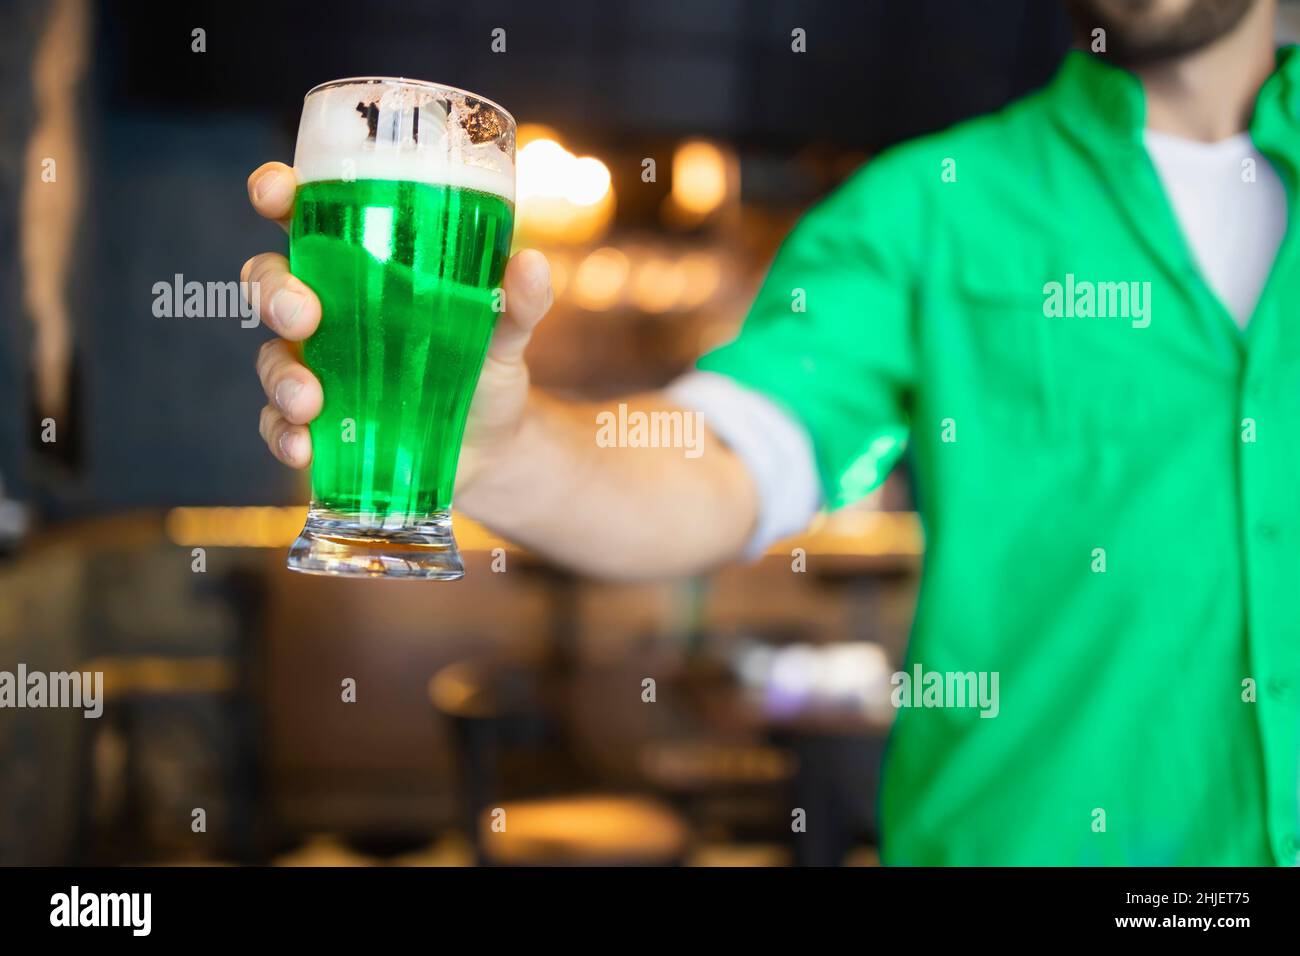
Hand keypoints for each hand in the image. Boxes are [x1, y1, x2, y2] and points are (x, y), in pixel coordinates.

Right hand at [243, 161, 551, 490]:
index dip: (278, 194)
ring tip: (310, 401)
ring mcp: (317, 368)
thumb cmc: (485, 366)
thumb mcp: (506, 332)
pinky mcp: (318, 425)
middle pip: (270, 281)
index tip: (275, 193)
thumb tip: (529, 265)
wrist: (493, 448)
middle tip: (303, 315)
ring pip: (270, 357)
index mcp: (362, 266)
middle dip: (274, 292)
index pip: (306, 216)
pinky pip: (277, 424)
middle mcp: (328, 310)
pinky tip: (303, 448)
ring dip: (280, 376)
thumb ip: (517, 301)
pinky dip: (281, 435)